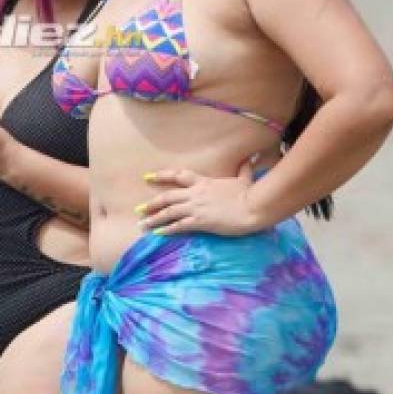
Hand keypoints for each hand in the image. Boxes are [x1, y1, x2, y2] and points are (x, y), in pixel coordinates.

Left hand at [136, 156, 264, 236]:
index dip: (162, 176)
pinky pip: (179, 226)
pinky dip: (167, 229)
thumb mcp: (245, 179)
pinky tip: (158, 234)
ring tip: (143, 224)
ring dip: (154, 218)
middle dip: (151, 203)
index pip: (178, 175)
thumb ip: (244, 169)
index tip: (147, 177)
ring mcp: (196, 207)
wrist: (253, 207)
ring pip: (169, 212)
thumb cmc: (249, 194)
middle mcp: (195, 194)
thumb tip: (252, 159)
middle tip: (138, 209)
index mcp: (203, 182)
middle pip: (167, 196)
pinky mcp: (200, 221)